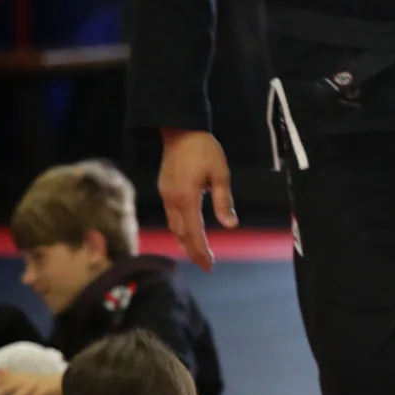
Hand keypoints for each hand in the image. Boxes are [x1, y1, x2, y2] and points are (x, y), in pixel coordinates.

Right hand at [158, 130, 237, 270]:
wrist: (180, 130)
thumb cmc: (204, 149)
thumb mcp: (220, 174)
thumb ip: (223, 201)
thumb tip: (230, 225)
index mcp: (187, 197)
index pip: (194, 232)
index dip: (201, 250)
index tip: (209, 265)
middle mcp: (172, 200)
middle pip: (182, 234)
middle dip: (193, 251)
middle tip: (206, 265)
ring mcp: (166, 195)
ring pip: (174, 227)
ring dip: (184, 242)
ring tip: (196, 254)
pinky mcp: (164, 190)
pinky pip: (171, 217)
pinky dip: (179, 230)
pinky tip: (186, 233)